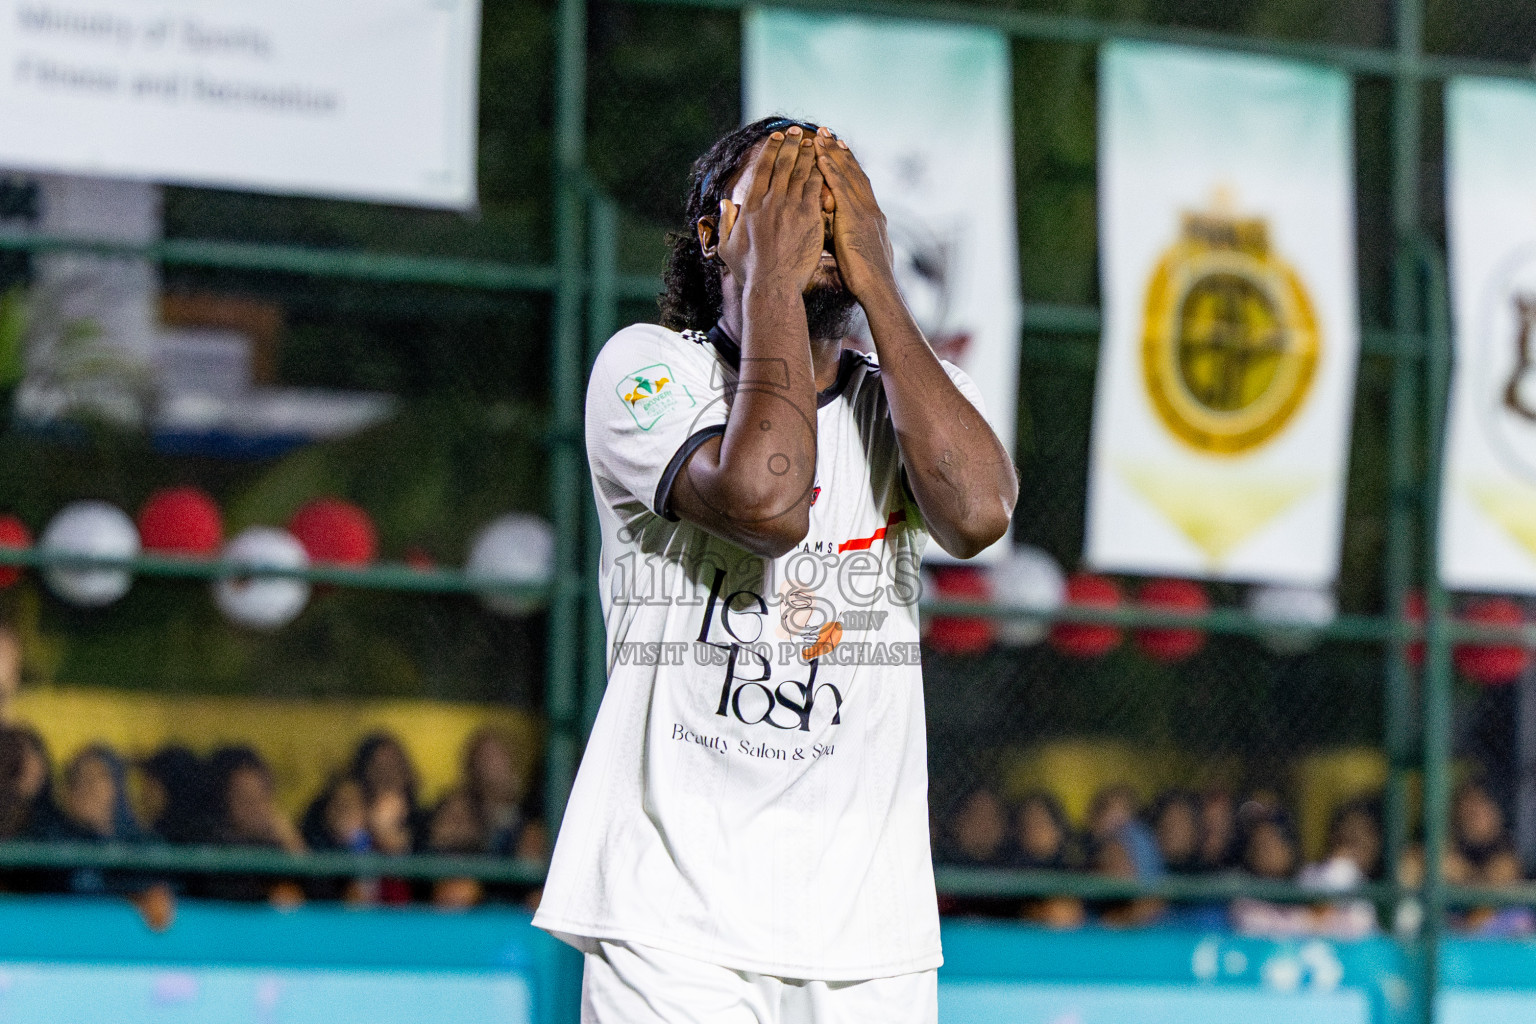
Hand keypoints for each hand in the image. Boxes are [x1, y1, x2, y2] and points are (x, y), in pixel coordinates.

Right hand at [714, 127, 825, 294]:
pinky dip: (820, 174)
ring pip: (801, 173)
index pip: (762, 169)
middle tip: (797, 131)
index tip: (776, 138)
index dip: (770, 150)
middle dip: (791, 144)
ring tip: (813, 142)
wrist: (772, 286)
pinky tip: (825, 164)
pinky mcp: (809, 218)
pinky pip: (816, 189)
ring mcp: (791, 208)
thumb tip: (726, 204)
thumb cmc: (749, 270)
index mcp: (751, 206)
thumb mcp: (727, 246)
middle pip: (783, 165)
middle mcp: (771, 202)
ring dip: (808, 154)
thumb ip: (726, 222)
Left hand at [814, 130, 895, 301]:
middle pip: (855, 172)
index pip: (860, 184)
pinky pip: (841, 188)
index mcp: (873, 218)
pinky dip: (832, 171)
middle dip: (841, 151)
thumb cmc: (868, 280)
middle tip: (829, 132)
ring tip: (821, 134)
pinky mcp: (856, 218)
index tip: (840, 149)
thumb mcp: (860, 253)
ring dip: (833, 153)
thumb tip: (836, 234)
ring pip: (848, 175)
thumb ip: (849, 238)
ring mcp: (864, 211)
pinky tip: (821, 157)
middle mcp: (871, 209)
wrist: (879, 289)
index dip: (850, 166)